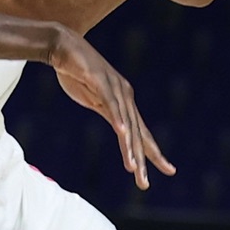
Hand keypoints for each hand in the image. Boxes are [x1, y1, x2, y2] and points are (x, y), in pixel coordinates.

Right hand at [49, 29, 172, 189]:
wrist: (63, 46)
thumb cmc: (76, 71)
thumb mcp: (93, 98)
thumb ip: (105, 110)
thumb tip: (115, 124)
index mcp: (124, 102)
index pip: (141, 133)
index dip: (153, 153)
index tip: (166, 170)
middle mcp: (125, 96)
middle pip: (137, 134)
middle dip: (144, 160)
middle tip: (145, 184)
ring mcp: (115, 89)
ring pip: (127, 125)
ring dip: (130, 148)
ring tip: (134, 169)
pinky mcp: (101, 83)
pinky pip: (112, 106)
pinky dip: (118, 121)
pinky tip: (123, 135)